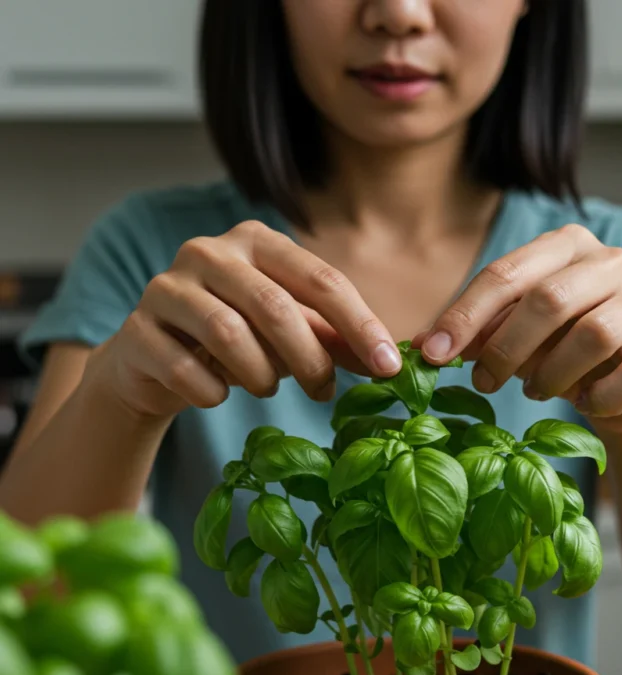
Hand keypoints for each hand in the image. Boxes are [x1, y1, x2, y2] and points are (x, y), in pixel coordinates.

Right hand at [88, 221, 402, 418]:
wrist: (154, 360)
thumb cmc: (235, 340)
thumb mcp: (291, 334)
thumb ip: (334, 340)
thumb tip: (391, 362)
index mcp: (257, 241)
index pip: (322, 280)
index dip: (361, 326)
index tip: (391, 368)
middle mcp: (210, 251)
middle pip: (276, 307)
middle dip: (310, 359)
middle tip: (324, 392)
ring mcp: (167, 286)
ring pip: (229, 335)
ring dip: (260, 375)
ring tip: (266, 389)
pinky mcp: (137, 328)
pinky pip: (184, 368)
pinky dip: (211, 392)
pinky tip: (218, 393)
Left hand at [418, 224, 621, 433]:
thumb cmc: (561, 348)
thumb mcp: (514, 333)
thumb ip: (476, 333)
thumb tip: (420, 347)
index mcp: (567, 245)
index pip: (506, 274)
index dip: (464, 317)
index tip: (430, 354)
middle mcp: (613, 261)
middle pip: (548, 300)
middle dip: (505, 348)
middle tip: (483, 382)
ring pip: (591, 336)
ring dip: (550, 375)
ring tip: (534, 390)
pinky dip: (597, 398)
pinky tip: (582, 402)